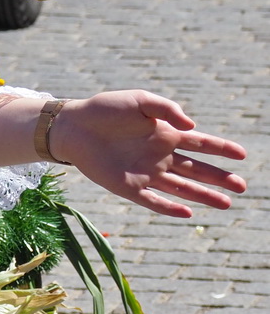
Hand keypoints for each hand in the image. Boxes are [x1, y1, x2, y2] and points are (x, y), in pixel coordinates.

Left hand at [54, 91, 246, 216]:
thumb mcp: (139, 100)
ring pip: (181, 188)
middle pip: (196, 170)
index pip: (200, 143)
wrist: (72, 125)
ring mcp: (145, 172)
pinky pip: (153, 200)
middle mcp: (158, 155)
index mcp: (164, 134)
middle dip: (219, 178)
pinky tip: (188, 213)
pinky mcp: (128, 186)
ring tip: (227, 203)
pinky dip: (169, 207)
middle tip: (242, 186)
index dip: (221, 148)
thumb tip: (191, 126)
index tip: (242, 154)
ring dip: (203, 195)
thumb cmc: (105, 109)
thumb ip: (166, 108)